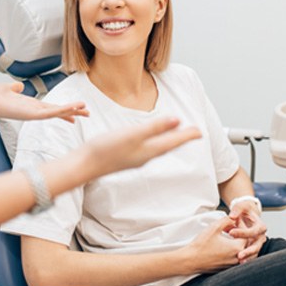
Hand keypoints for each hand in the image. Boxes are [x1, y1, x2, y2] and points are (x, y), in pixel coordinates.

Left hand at [0, 82, 88, 122]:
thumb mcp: (7, 88)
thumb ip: (14, 88)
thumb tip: (18, 86)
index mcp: (30, 105)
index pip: (51, 108)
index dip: (64, 109)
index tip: (76, 111)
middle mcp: (34, 111)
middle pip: (58, 112)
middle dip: (73, 112)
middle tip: (88, 113)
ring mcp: (33, 114)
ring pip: (57, 113)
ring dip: (71, 111)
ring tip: (86, 110)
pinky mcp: (31, 115)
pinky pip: (50, 113)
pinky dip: (62, 111)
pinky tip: (72, 109)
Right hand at [85, 117, 201, 176]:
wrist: (84, 165)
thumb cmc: (106, 149)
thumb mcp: (133, 134)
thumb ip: (155, 128)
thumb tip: (177, 120)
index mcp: (150, 150)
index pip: (174, 141)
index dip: (188, 135)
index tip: (201, 132)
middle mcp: (145, 156)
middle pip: (169, 146)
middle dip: (182, 139)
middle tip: (193, 133)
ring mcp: (135, 158)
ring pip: (159, 148)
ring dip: (169, 141)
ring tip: (176, 135)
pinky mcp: (125, 157)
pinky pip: (148, 149)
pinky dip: (155, 142)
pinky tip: (150, 141)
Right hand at [180, 216, 246, 273]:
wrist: (191, 260)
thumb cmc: (202, 244)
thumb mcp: (214, 227)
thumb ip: (226, 220)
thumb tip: (234, 218)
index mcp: (237, 248)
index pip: (246, 234)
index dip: (240, 225)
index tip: (233, 220)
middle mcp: (237, 258)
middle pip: (244, 242)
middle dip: (239, 233)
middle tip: (230, 226)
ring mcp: (232, 264)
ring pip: (240, 250)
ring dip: (235, 241)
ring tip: (227, 234)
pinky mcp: (226, 268)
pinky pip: (234, 257)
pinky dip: (232, 249)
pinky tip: (223, 243)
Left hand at [228, 202, 266, 263]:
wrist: (247, 215)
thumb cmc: (244, 210)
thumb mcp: (241, 206)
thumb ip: (237, 209)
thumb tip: (232, 216)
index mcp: (261, 226)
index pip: (253, 231)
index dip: (242, 232)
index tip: (230, 232)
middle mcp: (261, 236)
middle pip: (257, 246)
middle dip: (248, 251)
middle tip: (239, 255)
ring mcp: (257, 244)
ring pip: (255, 253)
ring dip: (248, 258)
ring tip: (239, 262)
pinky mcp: (253, 248)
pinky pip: (251, 256)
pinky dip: (246, 259)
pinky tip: (238, 263)